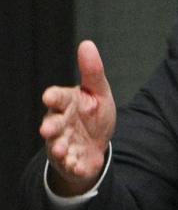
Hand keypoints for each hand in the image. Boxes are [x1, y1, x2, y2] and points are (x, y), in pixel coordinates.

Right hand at [40, 40, 115, 195]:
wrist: (97, 143)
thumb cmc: (94, 113)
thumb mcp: (99, 92)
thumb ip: (92, 71)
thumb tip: (87, 43)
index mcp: (68, 103)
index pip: (58, 98)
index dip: (54, 97)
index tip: (49, 96)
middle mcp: (61, 124)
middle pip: (52, 124)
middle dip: (50, 126)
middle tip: (47, 129)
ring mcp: (64, 143)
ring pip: (57, 146)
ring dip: (59, 148)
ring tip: (63, 149)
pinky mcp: (72, 162)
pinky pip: (71, 165)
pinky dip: (73, 165)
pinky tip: (77, 165)